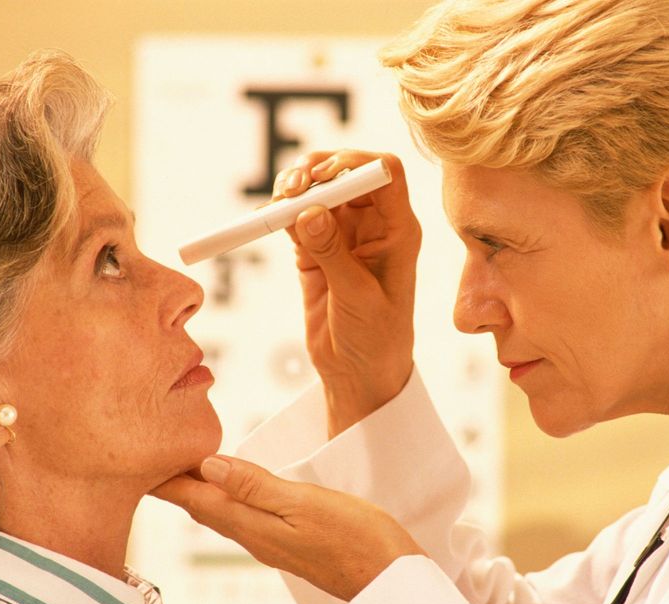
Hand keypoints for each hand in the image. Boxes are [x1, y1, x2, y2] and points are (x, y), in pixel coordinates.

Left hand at [152, 456, 425, 600]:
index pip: (197, 499)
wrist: (390, 576)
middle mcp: (256, 537)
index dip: (167, 479)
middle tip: (147, 460)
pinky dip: (227, 498)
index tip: (137, 457)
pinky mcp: (290, 542)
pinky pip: (244, 517)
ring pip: (222, 512)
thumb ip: (256, 485)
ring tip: (180, 470)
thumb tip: (209, 466)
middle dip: (174, 484)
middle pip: (203, 507)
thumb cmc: (356, 538)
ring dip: (199, 490)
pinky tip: (231, 490)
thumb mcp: (304, 504)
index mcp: (253, 525)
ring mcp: (273, 542)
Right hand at [274, 150, 421, 436]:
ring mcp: (342, 236)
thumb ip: (333, 253)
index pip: (386, 173)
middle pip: (346, 173)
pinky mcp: (315, 250)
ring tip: (278, 204)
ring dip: (295, 188)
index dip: (356, 163)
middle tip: (292, 188)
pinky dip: (281, 214)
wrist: (358, 374)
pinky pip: (297, 218)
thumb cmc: (375, 339)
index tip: (325, 176)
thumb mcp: (357, 298)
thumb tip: (309, 211)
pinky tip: (270, 220)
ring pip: (319, 191)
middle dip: (317, 171)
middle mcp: (373, 226)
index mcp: (398, 231)